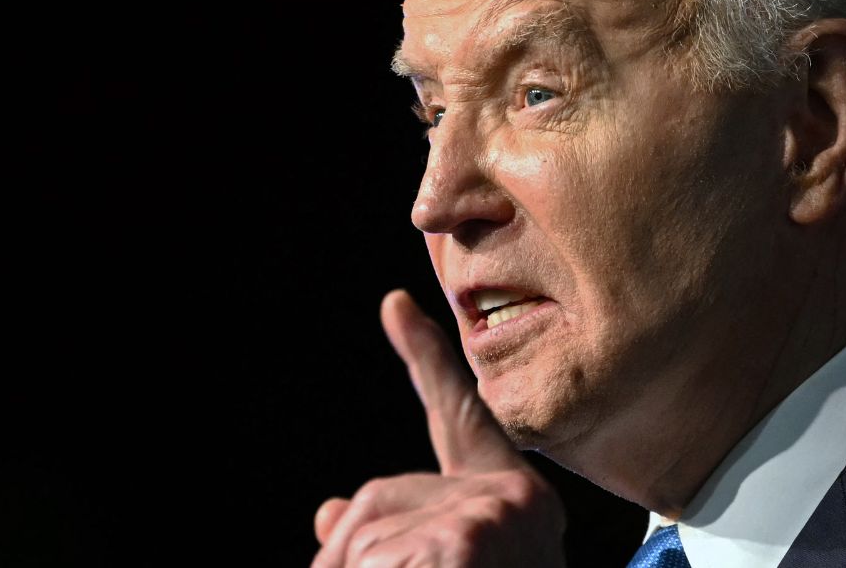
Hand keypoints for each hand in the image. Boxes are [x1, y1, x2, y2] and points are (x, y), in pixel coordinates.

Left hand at [311, 290, 566, 567]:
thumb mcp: (446, 564)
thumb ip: (396, 528)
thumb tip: (328, 509)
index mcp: (516, 497)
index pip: (462, 416)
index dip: (427, 357)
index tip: (396, 304)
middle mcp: (518, 498)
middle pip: (378, 498)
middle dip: (367, 557)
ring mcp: (494, 515)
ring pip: (363, 542)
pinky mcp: (467, 542)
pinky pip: (365, 559)